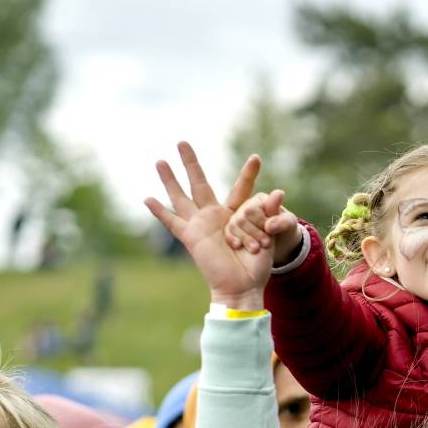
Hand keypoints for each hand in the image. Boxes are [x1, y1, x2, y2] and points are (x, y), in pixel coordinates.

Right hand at [145, 143, 270, 307]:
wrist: (243, 286)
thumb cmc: (257, 265)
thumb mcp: (268, 235)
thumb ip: (270, 213)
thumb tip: (279, 192)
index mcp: (234, 214)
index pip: (241, 188)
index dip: (248, 174)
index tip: (256, 157)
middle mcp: (214, 216)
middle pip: (199, 183)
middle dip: (190, 163)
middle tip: (182, 141)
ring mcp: (200, 225)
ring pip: (180, 197)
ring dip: (169, 179)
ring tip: (160, 161)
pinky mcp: (191, 237)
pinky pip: (172, 222)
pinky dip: (159, 212)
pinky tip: (147, 199)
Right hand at [227, 187, 302, 266]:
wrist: (280, 244)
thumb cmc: (285, 229)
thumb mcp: (289, 224)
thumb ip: (282, 221)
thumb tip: (269, 225)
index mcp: (259, 200)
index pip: (253, 210)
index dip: (260, 221)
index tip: (270, 231)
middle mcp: (246, 206)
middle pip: (241, 218)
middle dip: (253, 232)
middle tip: (266, 243)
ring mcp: (237, 218)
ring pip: (233, 226)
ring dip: (245, 238)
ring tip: (256, 249)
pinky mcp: (232, 230)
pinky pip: (228, 233)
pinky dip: (232, 240)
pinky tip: (238, 246)